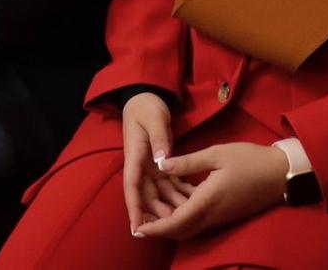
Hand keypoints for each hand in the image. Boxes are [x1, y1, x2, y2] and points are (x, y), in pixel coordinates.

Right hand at [121, 93, 192, 233]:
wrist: (144, 100)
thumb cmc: (146, 107)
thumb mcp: (154, 118)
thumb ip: (158, 138)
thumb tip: (161, 161)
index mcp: (135, 156)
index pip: (132, 187)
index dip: (134, 208)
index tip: (136, 227)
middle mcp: (141, 166)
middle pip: (147, 195)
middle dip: (158, 213)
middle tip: (175, 224)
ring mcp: (150, 167)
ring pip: (160, 193)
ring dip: (172, 205)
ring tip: (189, 216)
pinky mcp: (160, 165)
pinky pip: (170, 183)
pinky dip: (180, 192)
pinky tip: (195, 198)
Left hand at [135, 142, 289, 241]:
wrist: (280, 174)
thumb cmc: (249, 161)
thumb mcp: (217, 154)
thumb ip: (187, 162)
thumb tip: (160, 165)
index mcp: (207, 202)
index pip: (175, 223)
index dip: (155, 228)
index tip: (137, 228)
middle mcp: (211, 215)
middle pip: (179, 230)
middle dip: (158, 228)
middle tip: (139, 219)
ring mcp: (219, 216)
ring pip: (188, 225)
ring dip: (170, 218)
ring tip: (153, 203)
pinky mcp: (224, 212)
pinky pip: (199, 218)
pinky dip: (184, 211)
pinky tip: (177, 192)